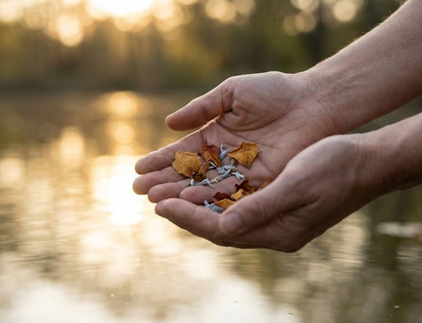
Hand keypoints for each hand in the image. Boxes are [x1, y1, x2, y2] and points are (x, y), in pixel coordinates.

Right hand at [133, 71, 336, 202]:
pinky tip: (189, 206)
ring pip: (206, 188)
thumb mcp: (232, 93)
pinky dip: (210, 201)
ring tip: (156, 202)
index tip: (138, 169)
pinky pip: (232, 195)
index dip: (161, 161)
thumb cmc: (274, 92)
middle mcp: (225, 158)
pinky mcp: (260, 184)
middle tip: (139, 191)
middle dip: (164, 182)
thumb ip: (201, 108)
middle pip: (189, 175)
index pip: (182, 153)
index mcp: (215, 135)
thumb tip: (169, 123)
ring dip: (181, 195)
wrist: (314, 102)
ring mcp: (241, 173)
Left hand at [154, 135, 379, 250]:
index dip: (188, 217)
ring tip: (165, 191)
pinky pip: (235, 200)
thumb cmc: (335, 169)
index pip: (221, 230)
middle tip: (152, 199)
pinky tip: (197, 182)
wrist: (365, 161)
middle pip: (216, 224)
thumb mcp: (297, 186)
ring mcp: (273, 217)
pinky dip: (213, 193)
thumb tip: (223, 227)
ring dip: (194, 201)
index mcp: (277, 232)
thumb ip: (260, 208)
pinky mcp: (274, 201)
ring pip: (222, 212)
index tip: (160, 205)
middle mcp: (271, 229)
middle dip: (184, 211)